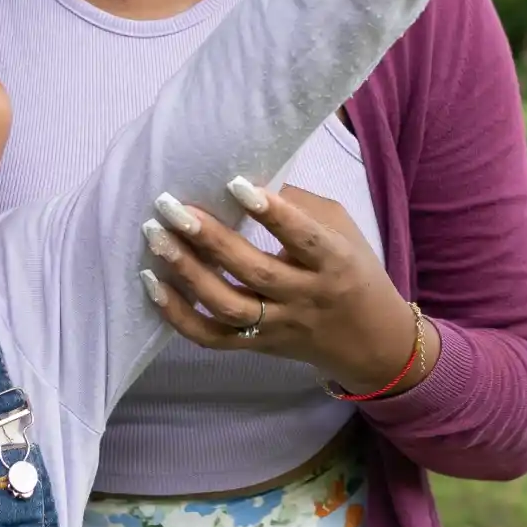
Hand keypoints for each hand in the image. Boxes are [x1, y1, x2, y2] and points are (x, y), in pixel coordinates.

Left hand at [139, 180, 435, 396]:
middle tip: (170, 207)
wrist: (372, 343)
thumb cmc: (354, 272)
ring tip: (156, 239)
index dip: (272, 213)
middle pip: (254, 272)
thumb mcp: (342, 232)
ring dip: (187, 273)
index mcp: (334, 262)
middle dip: (210, 238)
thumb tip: (249, 178)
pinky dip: (179, 317)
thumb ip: (302, 207)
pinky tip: (153, 286)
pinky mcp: (258, 348)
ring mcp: (280, 326)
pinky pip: (213, 339)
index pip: (303, 239)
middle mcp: (306, 297)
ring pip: (228, 307)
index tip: (236, 183)